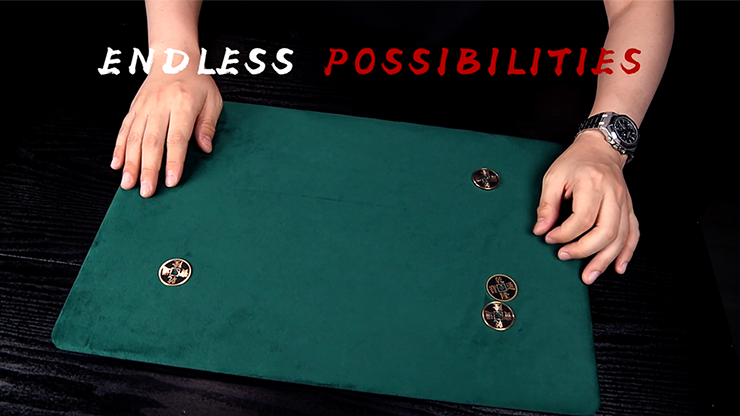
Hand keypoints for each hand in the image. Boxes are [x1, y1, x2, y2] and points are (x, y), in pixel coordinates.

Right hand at [111, 68, 222, 196]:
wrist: (173, 58)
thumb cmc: (197, 82)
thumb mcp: (212, 100)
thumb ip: (208, 124)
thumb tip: (205, 148)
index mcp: (182, 104)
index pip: (177, 137)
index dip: (173, 161)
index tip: (171, 181)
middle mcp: (159, 106)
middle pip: (152, 142)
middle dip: (148, 169)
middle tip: (146, 191)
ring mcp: (144, 107)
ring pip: (134, 138)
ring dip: (130, 163)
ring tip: (128, 185)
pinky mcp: (133, 108)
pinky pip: (123, 130)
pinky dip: (118, 149)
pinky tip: (116, 165)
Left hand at [533, 131, 639, 284]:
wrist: (601, 148)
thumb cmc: (575, 162)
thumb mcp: (553, 177)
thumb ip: (546, 204)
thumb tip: (540, 230)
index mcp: (592, 184)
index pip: (582, 218)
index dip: (564, 234)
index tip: (549, 238)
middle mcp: (613, 195)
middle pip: (605, 231)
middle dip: (584, 250)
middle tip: (563, 256)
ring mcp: (624, 203)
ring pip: (621, 237)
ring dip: (605, 260)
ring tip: (589, 276)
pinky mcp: (629, 209)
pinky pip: (633, 234)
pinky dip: (627, 253)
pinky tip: (618, 267)